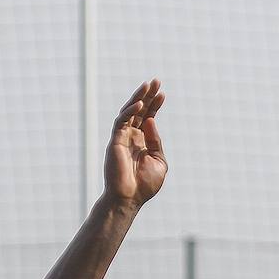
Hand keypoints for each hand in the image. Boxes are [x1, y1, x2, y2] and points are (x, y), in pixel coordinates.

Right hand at [105, 80, 166, 205]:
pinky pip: (121, 122)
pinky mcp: (115, 141)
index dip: (155, 105)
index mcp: (142, 141)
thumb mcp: (158, 161)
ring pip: (129, 112)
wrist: (130, 197)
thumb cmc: (144, 184)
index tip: (163, 93)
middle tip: (155, 81)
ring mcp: (123, 137)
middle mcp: (132, 136)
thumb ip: (156, 141)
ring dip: (138, 98)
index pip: (148, 118)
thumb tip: (152, 121)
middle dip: (147, 95)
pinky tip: (140, 104)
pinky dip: (130, 112)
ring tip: (148, 85)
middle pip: (139, 111)